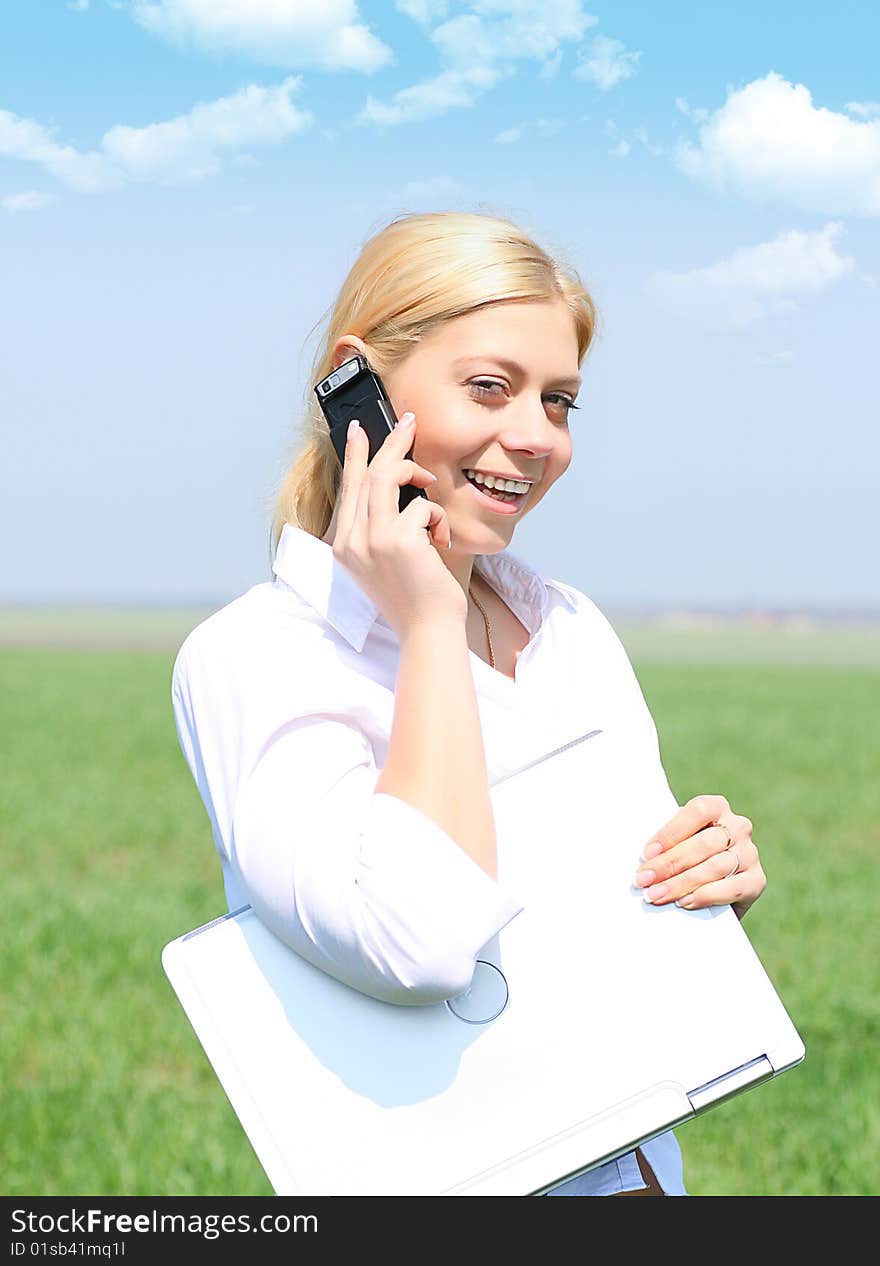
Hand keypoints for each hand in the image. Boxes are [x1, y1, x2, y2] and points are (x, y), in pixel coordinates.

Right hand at [333, 411, 467, 637]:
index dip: (355, 456)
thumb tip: (397, 482)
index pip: (349, 489)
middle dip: (391, 443)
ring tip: (430, 478)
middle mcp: (351, 540)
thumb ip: (381, 527)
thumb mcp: (387, 559)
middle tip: (410, 422)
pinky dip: (438, 518)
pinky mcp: (397, 541)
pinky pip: (422, 506)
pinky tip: (440, 542)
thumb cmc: (415, 596)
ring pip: (390, 478)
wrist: (426, 630)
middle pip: (368, 474)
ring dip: (415, 469)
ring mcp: (371, 539)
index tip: (358, 430)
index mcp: (344, 545)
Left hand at [633, 794, 766, 920]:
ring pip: (716, 867)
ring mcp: (750, 853)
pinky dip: (705, 896)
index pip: (698, 812)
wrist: (710, 888)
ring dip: (681, 883)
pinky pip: (732, 888)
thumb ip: (666, 843)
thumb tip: (643, 858)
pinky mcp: (757, 880)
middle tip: (644, 880)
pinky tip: (684, 902)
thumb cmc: (684, 856)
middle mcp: (738, 826)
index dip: (671, 831)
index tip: (646, 853)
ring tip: (657, 894)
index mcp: (717, 807)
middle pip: (704, 843)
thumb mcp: (676, 841)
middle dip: (669, 864)